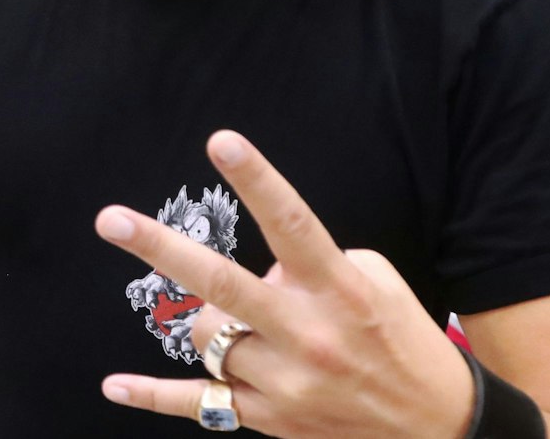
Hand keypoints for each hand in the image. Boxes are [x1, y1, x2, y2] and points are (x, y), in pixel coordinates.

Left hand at [96, 130, 473, 437]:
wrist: (439, 426)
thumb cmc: (399, 336)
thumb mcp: (373, 282)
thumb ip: (309, 263)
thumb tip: (255, 269)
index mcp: (339, 288)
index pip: (291, 223)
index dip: (257, 179)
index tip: (220, 140)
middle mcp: (308, 334)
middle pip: (222, 284)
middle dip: (162, 249)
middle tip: (111, 219)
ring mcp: (287, 382)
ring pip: (206, 337)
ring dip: (209, 322)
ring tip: (243, 324)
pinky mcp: (271, 420)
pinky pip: (199, 405)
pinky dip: (152, 396)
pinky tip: (113, 385)